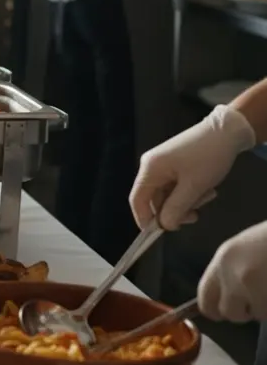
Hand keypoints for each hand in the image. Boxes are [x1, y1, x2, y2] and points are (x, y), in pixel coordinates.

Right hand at [129, 105, 256, 229]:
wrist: (227, 130)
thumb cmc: (208, 157)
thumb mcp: (194, 187)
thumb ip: (176, 208)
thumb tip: (164, 225)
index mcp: (150, 169)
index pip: (137, 200)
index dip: (144, 219)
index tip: (157, 234)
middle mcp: (152, 165)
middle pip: (154, 198)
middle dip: (174, 210)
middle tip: (195, 216)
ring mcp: (163, 163)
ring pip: (168, 193)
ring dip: (186, 200)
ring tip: (207, 195)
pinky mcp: (174, 163)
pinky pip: (175, 185)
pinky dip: (189, 191)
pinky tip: (205, 188)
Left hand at [198, 220, 266, 321]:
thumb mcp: (245, 248)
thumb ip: (230, 272)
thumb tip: (225, 297)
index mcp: (223, 259)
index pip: (204, 298)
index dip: (215, 309)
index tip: (222, 311)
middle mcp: (234, 275)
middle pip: (229, 313)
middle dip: (244, 312)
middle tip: (258, 299)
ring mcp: (255, 287)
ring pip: (257, 314)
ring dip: (265, 306)